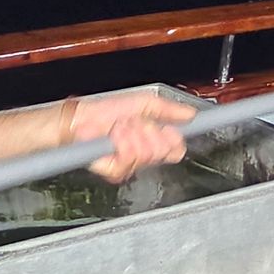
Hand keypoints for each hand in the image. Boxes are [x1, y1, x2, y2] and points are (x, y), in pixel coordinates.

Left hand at [69, 91, 194, 184]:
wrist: (83, 118)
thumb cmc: (107, 111)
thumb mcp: (145, 103)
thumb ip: (170, 109)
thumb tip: (190, 114)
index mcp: (155, 140)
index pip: (177, 148)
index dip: (174, 138)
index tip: (168, 129)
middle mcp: (145, 154)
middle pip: (164, 151)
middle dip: (148, 131)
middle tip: (135, 124)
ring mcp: (131, 164)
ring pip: (147, 154)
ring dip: (132, 134)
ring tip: (121, 128)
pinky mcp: (116, 171)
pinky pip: (129, 159)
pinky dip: (120, 142)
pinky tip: (114, 137)